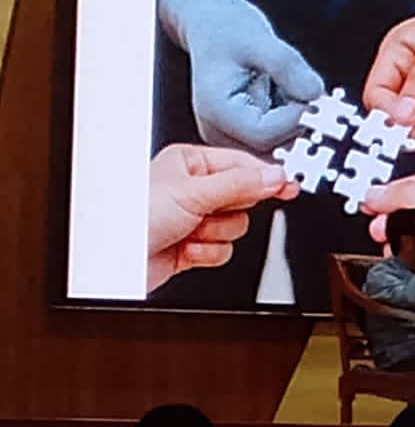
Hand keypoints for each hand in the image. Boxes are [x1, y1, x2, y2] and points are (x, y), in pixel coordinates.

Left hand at [148, 143, 298, 291]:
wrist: (113, 263)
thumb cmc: (134, 217)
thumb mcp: (194, 192)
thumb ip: (241, 184)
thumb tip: (276, 175)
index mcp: (191, 163)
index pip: (242, 165)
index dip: (265, 177)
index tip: (289, 184)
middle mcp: (193, 190)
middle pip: (243, 198)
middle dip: (227, 211)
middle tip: (215, 210)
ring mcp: (194, 219)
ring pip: (236, 227)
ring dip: (215, 234)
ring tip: (190, 231)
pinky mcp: (194, 247)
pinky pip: (223, 250)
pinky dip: (206, 253)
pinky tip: (185, 248)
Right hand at [159, 0, 323, 153]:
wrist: (209, 26)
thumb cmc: (227, 29)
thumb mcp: (258, 38)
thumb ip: (287, 66)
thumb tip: (315, 93)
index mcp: (216, 110)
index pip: (264, 134)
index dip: (297, 119)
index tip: (316, 96)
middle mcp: (218, 131)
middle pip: (273, 147)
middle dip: (300, 122)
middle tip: (310, 91)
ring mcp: (230, 137)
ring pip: (280, 147)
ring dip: (299, 122)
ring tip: (290, 86)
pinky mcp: (245, 136)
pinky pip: (278, 140)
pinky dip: (293, 121)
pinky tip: (286, 94)